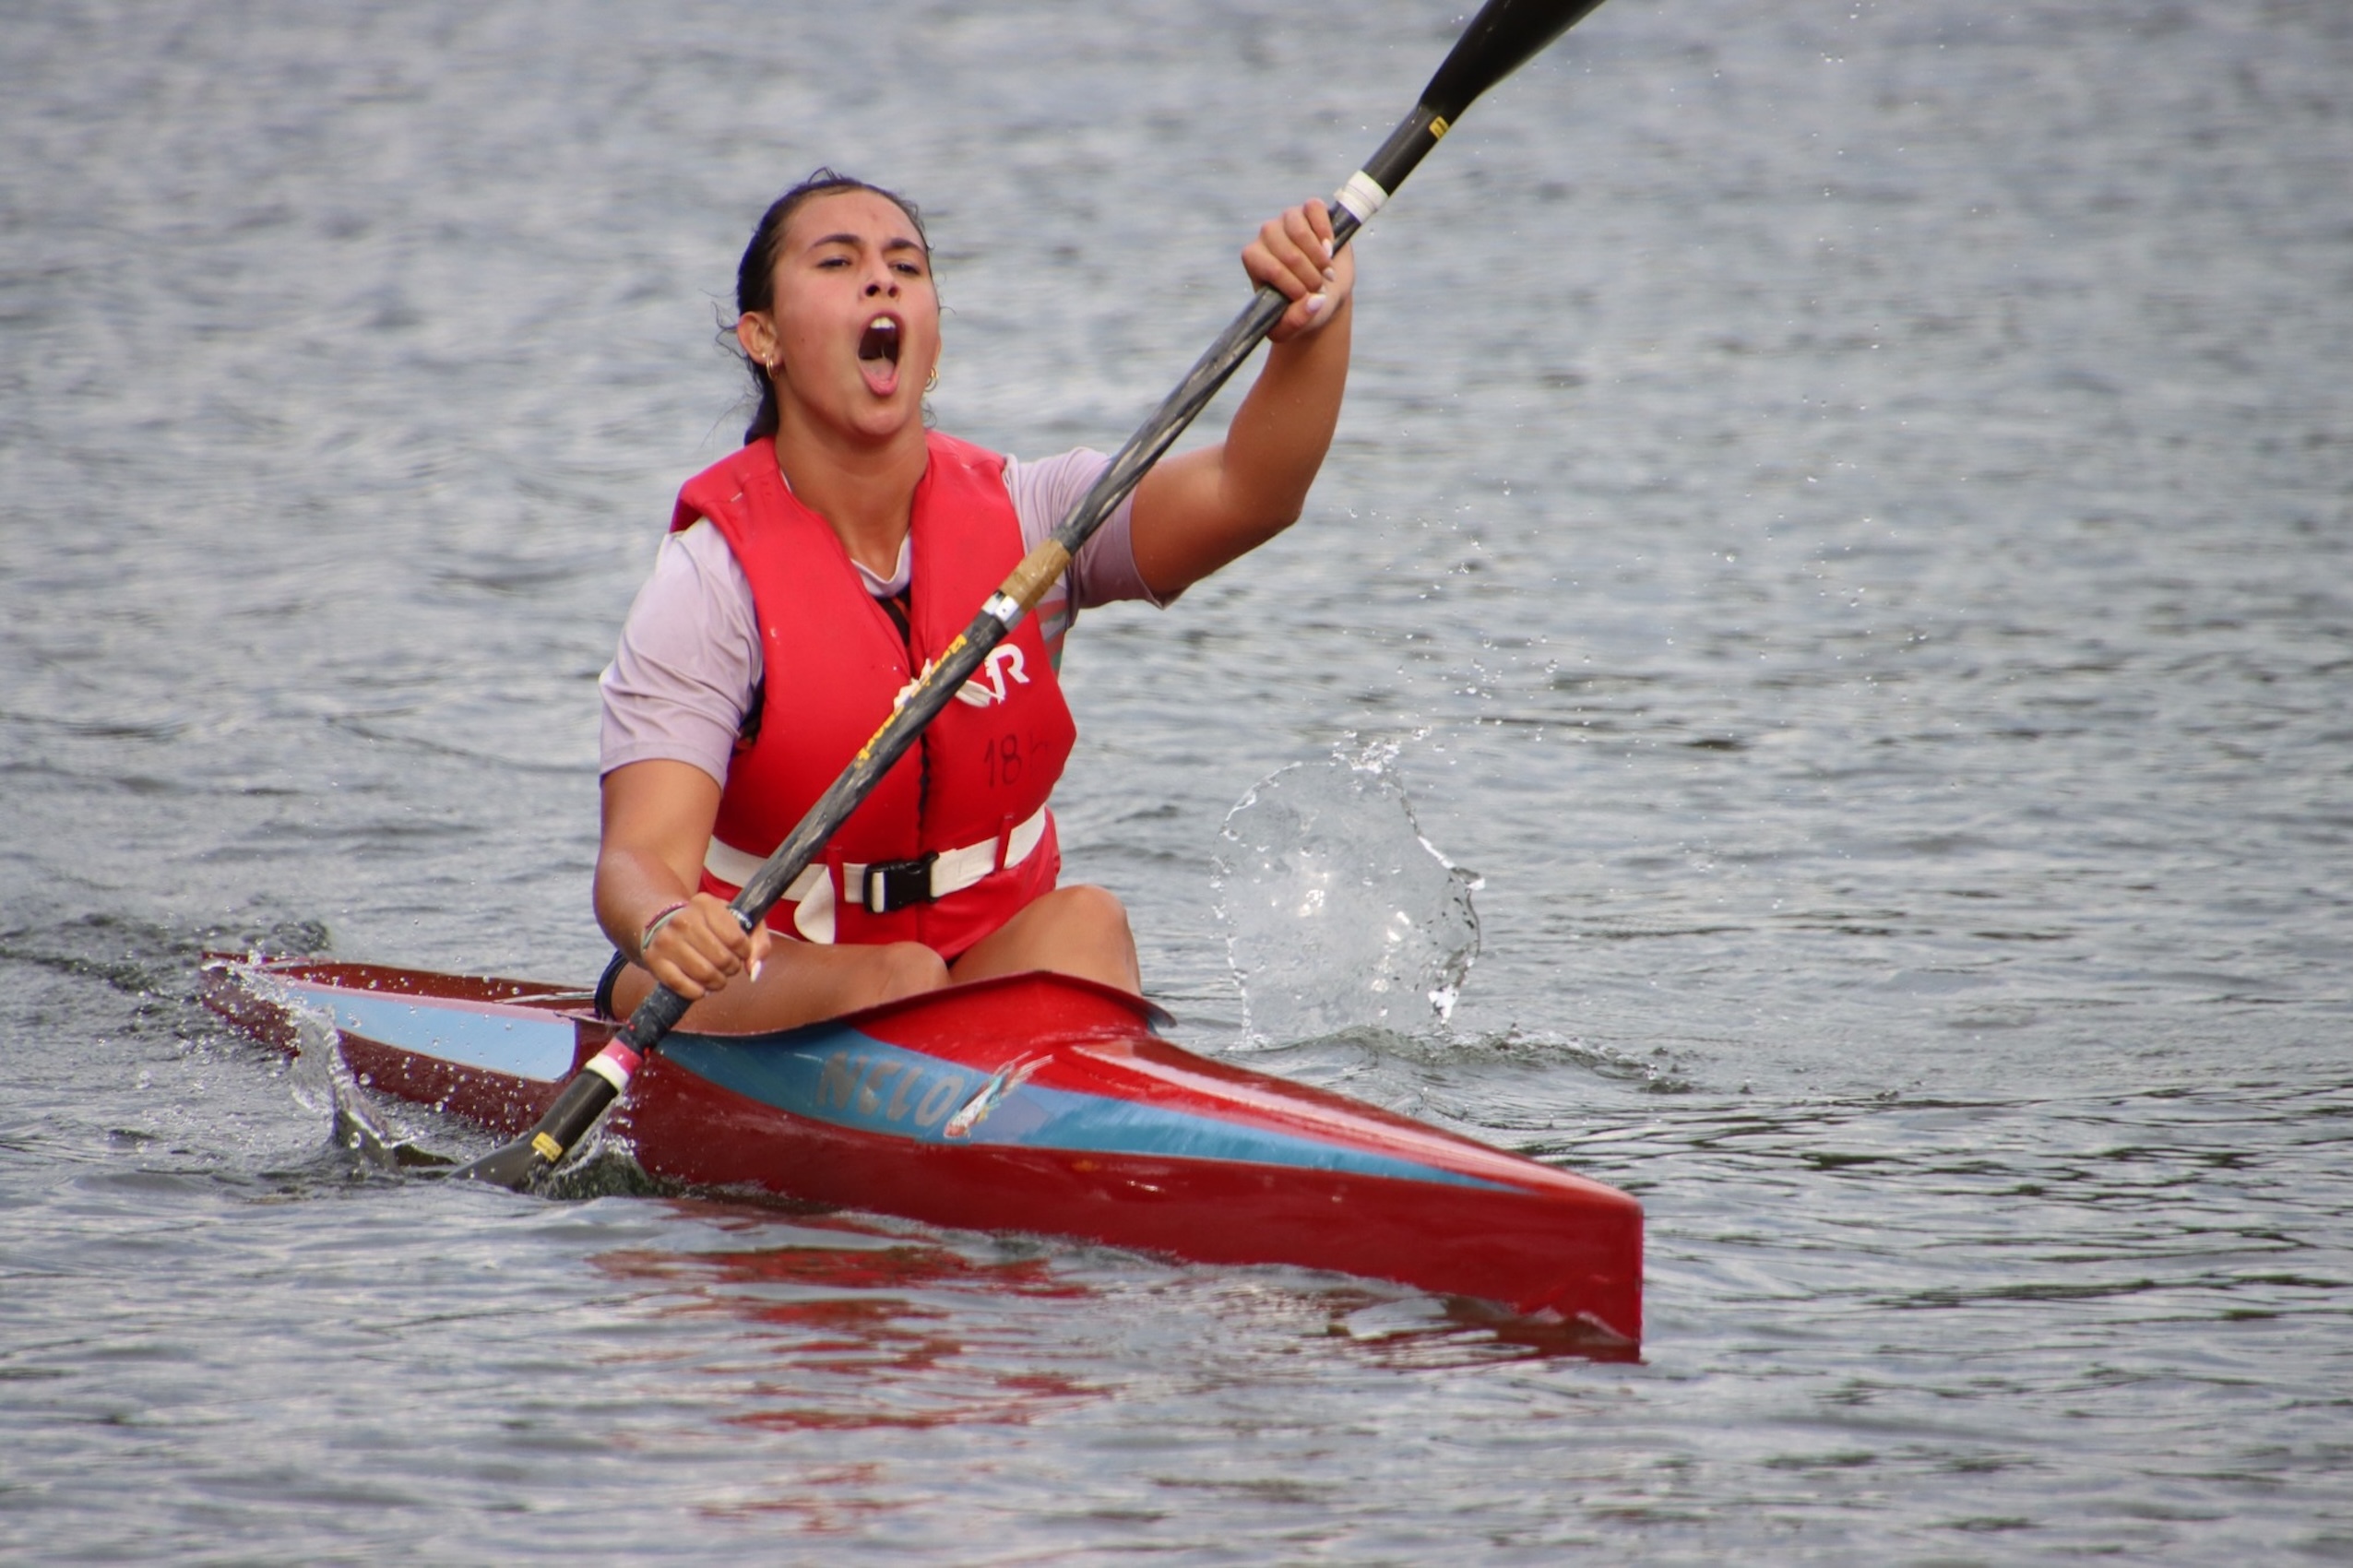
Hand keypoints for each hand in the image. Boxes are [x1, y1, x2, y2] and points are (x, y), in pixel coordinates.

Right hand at [639, 891, 772, 1000]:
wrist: (664, 924)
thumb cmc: (708, 926)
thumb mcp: (736, 921)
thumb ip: (758, 941)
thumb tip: (754, 970)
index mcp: (706, 904)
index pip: (737, 939)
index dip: (745, 952)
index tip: (740, 952)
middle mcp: (683, 919)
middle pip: (722, 959)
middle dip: (731, 968)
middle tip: (727, 966)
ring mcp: (666, 940)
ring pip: (704, 974)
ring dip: (717, 982)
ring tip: (716, 976)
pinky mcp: (654, 959)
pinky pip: (682, 986)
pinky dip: (697, 992)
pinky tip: (700, 985)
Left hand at [1243, 199, 1355, 343]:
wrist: (1324, 293)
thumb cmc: (1302, 309)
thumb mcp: (1293, 327)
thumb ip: (1296, 321)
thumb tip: (1313, 300)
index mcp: (1254, 259)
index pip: (1272, 268)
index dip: (1294, 286)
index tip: (1307, 299)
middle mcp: (1266, 235)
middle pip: (1288, 252)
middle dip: (1309, 276)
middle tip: (1320, 288)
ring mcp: (1287, 219)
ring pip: (1298, 230)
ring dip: (1318, 257)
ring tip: (1326, 272)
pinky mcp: (1308, 209)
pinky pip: (1315, 209)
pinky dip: (1325, 230)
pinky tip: (1330, 248)